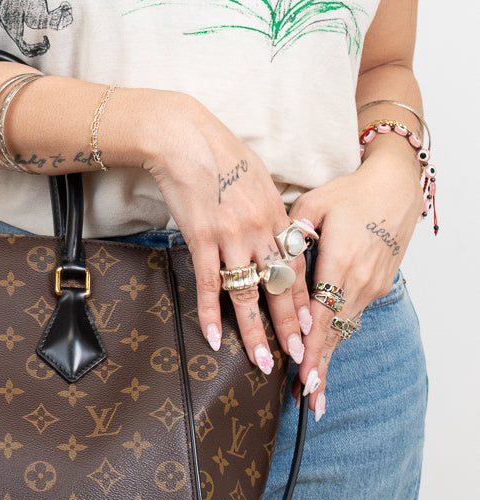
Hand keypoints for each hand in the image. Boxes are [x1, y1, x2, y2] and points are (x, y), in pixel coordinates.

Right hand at [145, 96, 310, 377]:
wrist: (185, 138)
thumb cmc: (221, 152)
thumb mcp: (258, 176)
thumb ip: (269, 207)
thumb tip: (275, 227)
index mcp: (277, 215)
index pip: (297, 267)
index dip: (305, 300)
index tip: (313, 326)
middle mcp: (261, 230)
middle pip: (280, 288)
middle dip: (290, 326)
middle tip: (300, 356)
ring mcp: (232, 237)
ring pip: (248, 294)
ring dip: (255, 331)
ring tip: (261, 361)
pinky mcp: (202, 238)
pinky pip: (209, 284)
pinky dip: (210, 313)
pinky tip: (213, 337)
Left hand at [289, 140, 423, 415]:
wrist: (396, 186)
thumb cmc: (351, 192)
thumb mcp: (314, 205)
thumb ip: (291, 235)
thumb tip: (273, 257)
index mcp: (340, 263)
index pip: (322, 317)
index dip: (312, 350)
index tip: (302, 378)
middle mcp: (359, 282)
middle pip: (336, 334)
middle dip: (320, 368)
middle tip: (306, 403)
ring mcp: (371, 285)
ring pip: (345, 329)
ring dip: (329, 357)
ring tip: (313, 389)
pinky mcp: (378, 284)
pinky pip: (352, 316)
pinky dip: (338, 337)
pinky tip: (327, 353)